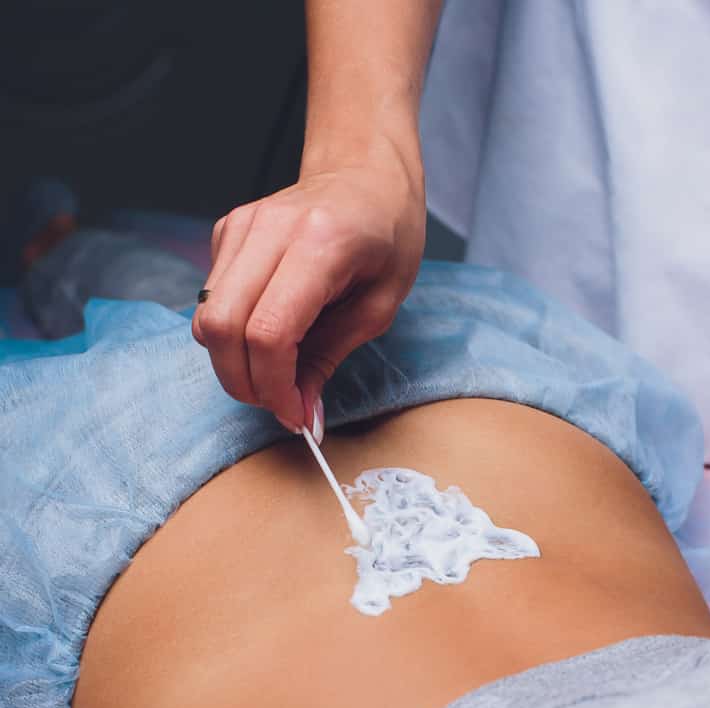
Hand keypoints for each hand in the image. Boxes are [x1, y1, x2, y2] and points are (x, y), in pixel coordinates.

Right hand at [192, 138, 425, 431]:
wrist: (367, 175)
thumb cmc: (388, 237)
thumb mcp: (380, 306)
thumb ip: (331, 358)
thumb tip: (302, 415)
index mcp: (320, 244)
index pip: (269, 332)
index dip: (274, 387)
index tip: (295, 414)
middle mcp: (269, 229)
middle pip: (221, 328)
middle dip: (244, 382)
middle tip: (279, 404)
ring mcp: (240, 226)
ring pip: (206, 317)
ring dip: (234, 363)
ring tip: (276, 374)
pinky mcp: (225, 231)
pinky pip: (211, 300)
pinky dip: (233, 335)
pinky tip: (270, 334)